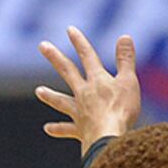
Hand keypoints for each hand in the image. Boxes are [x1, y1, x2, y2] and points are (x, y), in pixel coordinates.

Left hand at [36, 27, 139, 154]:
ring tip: (39, 91)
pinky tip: (47, 128)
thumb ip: (126, 60)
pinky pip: (67, 129)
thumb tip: (125, 36)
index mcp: (97, 81)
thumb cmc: (122, 111)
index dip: (79, 42)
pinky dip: (58, 129)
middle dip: (55, 58)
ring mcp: (80, 112)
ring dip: (50, 95)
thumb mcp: (129, 83)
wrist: (109, 138)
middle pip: (68, 72)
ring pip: (62, 101)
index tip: (70, 30)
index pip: (88, 56)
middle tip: (42, 45)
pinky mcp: (81, 130)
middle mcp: (84, 94)